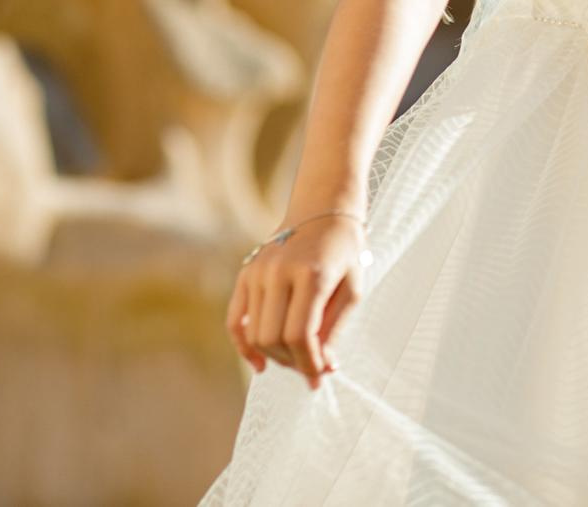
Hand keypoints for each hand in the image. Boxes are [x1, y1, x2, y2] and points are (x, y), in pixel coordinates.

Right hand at [226, 213, 368, 382]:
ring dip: (275, 357)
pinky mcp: (245, 274)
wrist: (323, 210)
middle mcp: (278, 272)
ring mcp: (257, 271)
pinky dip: (244, 346)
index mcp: (310, 274)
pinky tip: (260, 363)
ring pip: (255, 334)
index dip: (308, 363)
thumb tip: (322, 368)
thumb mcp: (352, 289)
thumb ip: (334, 329)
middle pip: (274, 338)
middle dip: (293, 362)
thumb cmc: (343, 251)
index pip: (299, 335)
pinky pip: (235, 321)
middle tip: (311, 367)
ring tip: (296, 358)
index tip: (319, 377)